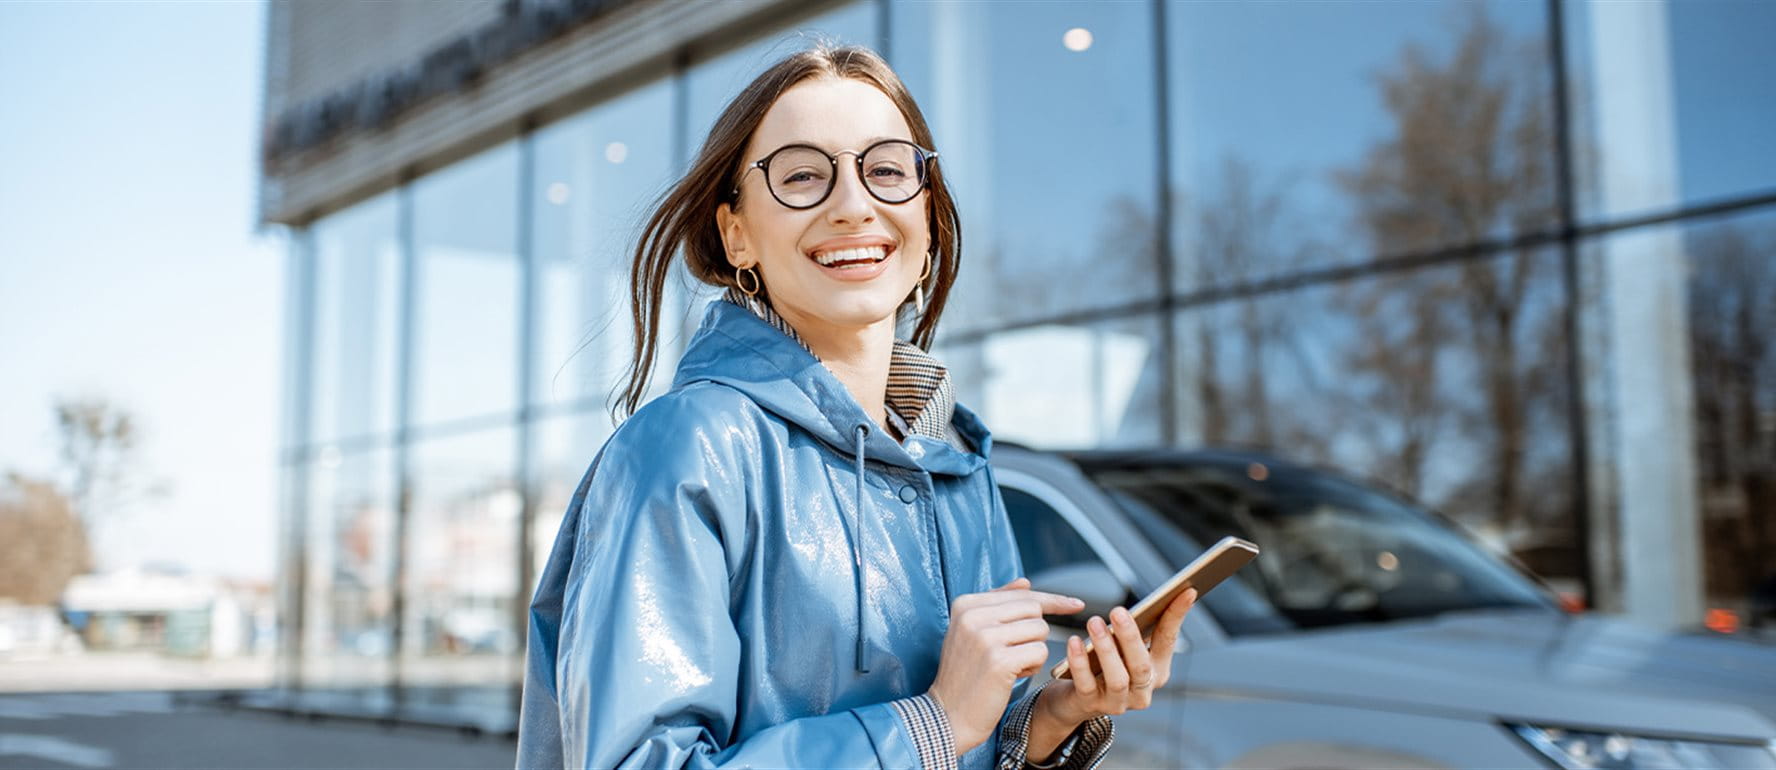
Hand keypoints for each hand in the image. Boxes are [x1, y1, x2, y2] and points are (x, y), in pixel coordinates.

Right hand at [928, 578, 1083, 755]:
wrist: (947, 714)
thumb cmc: (965, 674)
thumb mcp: (972, 632)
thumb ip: (998, 604)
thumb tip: (1026, 582)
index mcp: (966, 604)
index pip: (1022, 594)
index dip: (1052, 600)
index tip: (1076, 604)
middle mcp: (973, 616)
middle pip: (1034, 610)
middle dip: (1035, 633)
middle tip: (1016, 653)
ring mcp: (985, 637)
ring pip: (1040, 630)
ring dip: (1033, 651)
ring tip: (1010, 666)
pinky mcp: (1000, 661)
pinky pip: (1040, 652)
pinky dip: (1033, 666)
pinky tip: (1012, 676)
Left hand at [1041, 587, 1196, 725]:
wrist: (1074, 699)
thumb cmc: (1102, 664)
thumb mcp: (1122, 647)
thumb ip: (1134, 630)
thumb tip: (1153, 598)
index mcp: (1156, 671)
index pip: (1168, 641)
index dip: (1176, 616)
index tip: (1186, 591)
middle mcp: (1141, 691)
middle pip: (1141, 665)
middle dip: (1130, 637)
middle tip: (1118, 611)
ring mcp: (1118, 702)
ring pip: (1118, 678)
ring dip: (1106, 649)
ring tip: (1094, 622)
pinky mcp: (1090, 705)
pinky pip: (1086, 684)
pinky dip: (1080, 662)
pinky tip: (1074, 642)